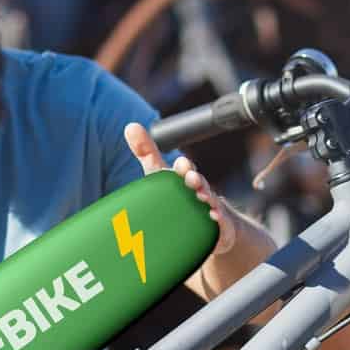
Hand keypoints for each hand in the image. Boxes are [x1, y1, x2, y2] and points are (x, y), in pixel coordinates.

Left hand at [124, 122, 237, 253]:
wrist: (211, 220)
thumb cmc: (180, 193)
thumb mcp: (160, 173)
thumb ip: (146, 152)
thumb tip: (130, 126)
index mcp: (182, 178)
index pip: (182, 169)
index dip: (182, 167)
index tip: (181, 165)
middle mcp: (197, 189)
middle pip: (197, 182)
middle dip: (194, 178)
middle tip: (190, 177)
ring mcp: (209, 206)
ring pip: (209, 199)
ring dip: (206, 196)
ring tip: (201, 196)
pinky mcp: (217, 223)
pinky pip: (219, 220)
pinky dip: (217, 217)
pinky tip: (213, 216)